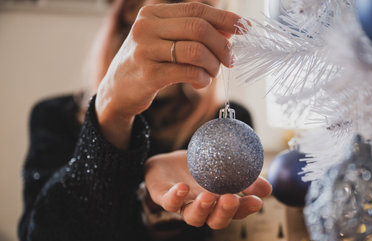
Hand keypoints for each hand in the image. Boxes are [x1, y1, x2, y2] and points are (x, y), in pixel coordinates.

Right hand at [95, 2, 242, 148]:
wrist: (117, 90)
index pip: (197, 9)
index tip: (244, 28)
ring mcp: (145, 50)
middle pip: (198, 28)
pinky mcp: (148, 74)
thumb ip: (192, 33)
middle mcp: (146, 27)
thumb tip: (229, 31)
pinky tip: (201, 82)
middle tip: (230, 59)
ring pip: (196, 51)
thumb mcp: (164, 40)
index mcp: (153, 13)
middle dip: (222, 45)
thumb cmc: (148, 63)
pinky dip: (202, 78)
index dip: (224, 19)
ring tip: (212, 73)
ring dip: (213, 65)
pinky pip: (188, 72)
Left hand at [144, 150, 271, 229]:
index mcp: (218, 203)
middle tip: (231, 199)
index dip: (245, 209)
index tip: (257, 201)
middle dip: (224, 212)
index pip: (235, 213)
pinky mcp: (163, 196)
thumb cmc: (199, 169)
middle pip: (214, 221)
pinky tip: (182, 187)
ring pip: (192, 217)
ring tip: (208, 197)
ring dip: (201, 209)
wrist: (168, 163)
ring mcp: (183, 205)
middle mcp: (202, 209)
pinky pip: (168, 202)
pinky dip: (175, 197)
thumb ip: (245, 178)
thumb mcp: (224, 168)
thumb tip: (269, 189)